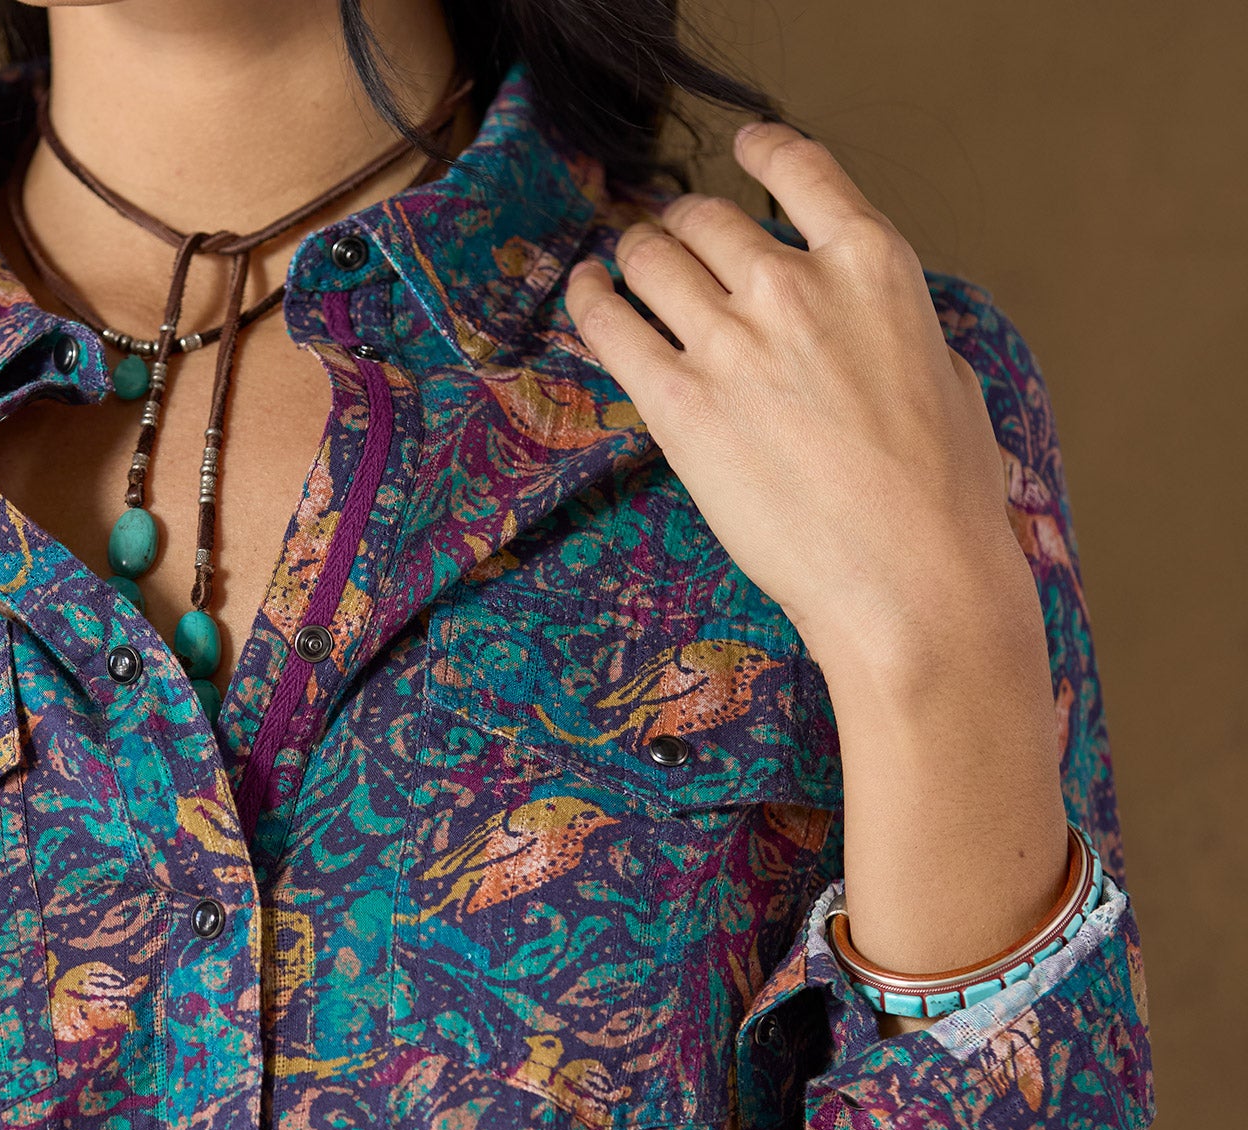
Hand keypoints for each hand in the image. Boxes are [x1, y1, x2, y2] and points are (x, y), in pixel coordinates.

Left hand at [566, 122, 1071, 1000]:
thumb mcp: (944, 375)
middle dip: (684, 226)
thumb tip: (861, 329)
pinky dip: (589, 301)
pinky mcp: (679, 408)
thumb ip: (888, 329)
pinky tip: (584, 296)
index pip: (802, 170)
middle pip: (707, 218)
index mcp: (874, 266)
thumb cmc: (942, 499)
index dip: (761, 151)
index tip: (741, 153)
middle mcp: (795, 287)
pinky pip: (611, 327)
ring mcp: (730, 343)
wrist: (909, 579)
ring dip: (633, 256)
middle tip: (669, 244)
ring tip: (621, 268)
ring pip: (652, 259)